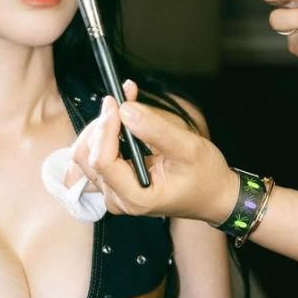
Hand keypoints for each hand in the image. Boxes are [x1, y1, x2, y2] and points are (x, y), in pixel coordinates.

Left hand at [68, 86, 237, 224]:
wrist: (211, 195)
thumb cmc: (204, 177)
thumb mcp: (188, 148)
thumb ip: (156, 130)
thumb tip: (126, 110)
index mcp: (134, 198)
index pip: (102, 161)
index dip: (105, 128)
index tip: (116, 103)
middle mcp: (117, 198)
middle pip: (87, 156)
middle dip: (101, 124)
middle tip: (122, 99)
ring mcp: (113, 192)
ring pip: (86, 155)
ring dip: (100, 127)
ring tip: (123, 105)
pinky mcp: (113, 183)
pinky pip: (96, 155)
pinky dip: (104, 133)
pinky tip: (120, 118)